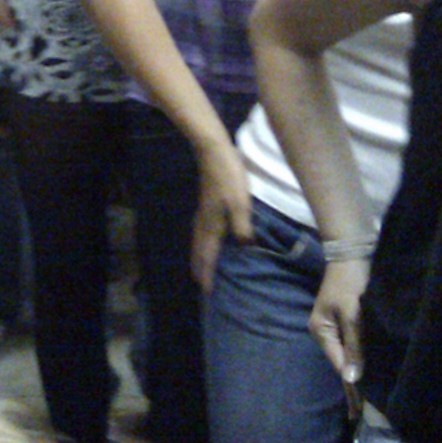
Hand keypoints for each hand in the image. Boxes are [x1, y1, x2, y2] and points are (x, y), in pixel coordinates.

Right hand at [190, 140, 255, 289]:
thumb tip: (244, 247)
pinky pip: (200, 231)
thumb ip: (242, 226)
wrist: (213, 152)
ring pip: (197, 240)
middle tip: (200, 284)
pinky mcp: (205, 204)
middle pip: (199, 250)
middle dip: (199, 268)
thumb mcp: (241, 202)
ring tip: (199, 267)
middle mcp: (204, 221)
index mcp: (213, 224)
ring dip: (198, 256)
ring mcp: (202, 212)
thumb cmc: (229, 176)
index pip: (208, 255)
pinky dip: (200, 242)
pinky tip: (206, 240)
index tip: (207, 291)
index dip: (208, 273)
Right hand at [311, 256, 370, 403]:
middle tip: (358, 415)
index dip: (351, 388)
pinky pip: (352, 347)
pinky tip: (365, 373)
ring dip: (356, 376)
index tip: (360, 411)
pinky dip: (358, 361)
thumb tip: (353, 377)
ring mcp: (334, 327)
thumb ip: (354, 345)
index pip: (340, 366)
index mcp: (322, 332)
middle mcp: (325, 333)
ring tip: (363, 401)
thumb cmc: (351, 281)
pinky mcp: (345, 321)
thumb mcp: (352, 313)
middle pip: (341, 365)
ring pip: (347, 357)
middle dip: (350, 389)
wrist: (352, 252)